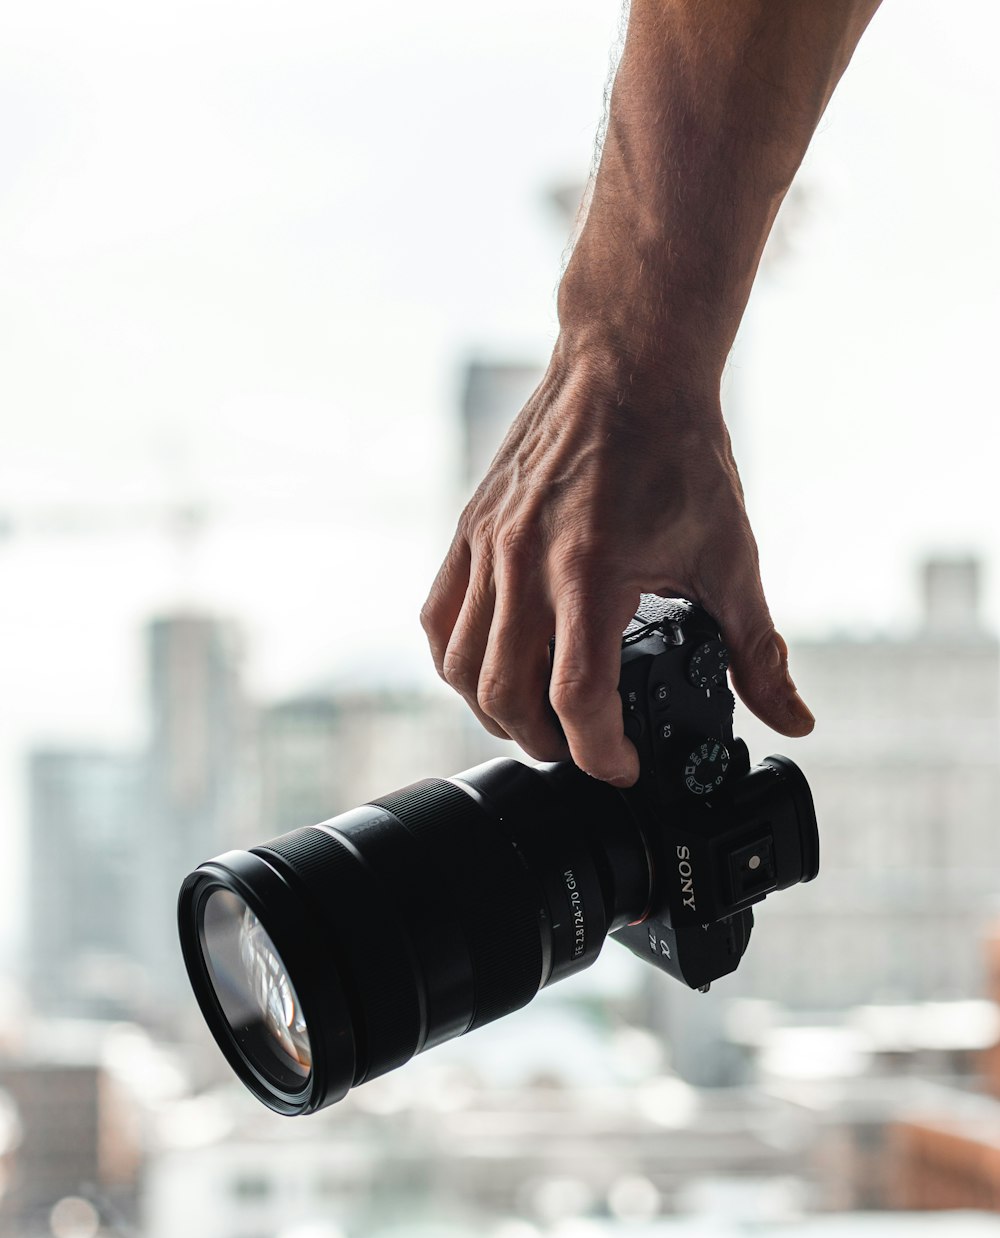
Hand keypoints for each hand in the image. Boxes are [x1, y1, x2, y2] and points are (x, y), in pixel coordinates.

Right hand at [420, 339, 813, 786]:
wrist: (630, 366)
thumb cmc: (679, 452)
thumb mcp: (730, 556)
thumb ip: (756, 649)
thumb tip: (793, 718)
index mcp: (591, 572)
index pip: (576, 700)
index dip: (600, 754)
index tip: (624, 766)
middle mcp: (526, 563)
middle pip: (505, 696)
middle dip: (545, 743)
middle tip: (582, 747)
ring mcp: (489, 545)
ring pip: (461, 666)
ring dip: (494, 711)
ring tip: (534, 719)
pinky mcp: (471, 529)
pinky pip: (440, 617)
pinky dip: (458, 661)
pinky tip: (491, 668)